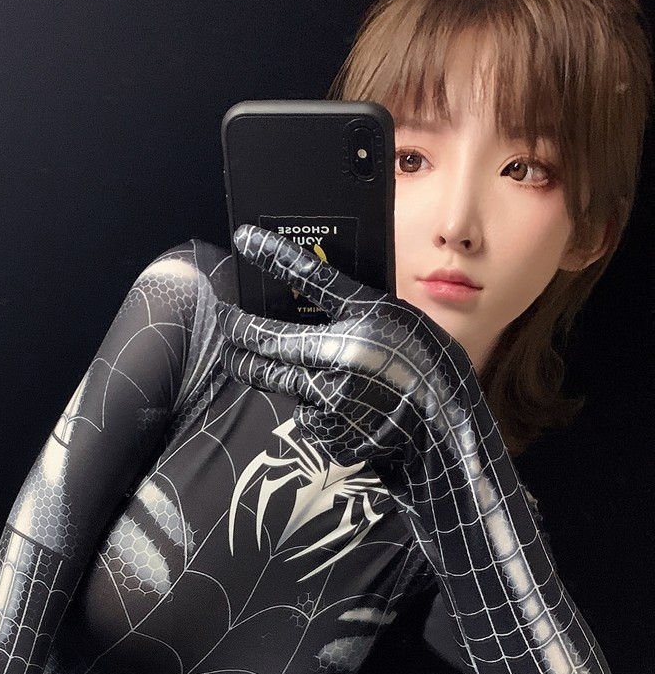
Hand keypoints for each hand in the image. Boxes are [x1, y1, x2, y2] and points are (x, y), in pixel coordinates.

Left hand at [219, 225, 479, 471]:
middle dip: (239, 339)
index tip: (244, 239)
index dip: (274, 257)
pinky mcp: (327, 433)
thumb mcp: (396, 323)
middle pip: (266, 347)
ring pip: (286, 384)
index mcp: (361, 323)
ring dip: (288, 378)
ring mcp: (328, 401)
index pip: (309, 279)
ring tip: (326, 378)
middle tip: (228, 329)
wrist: (445, 429)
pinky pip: (308, 416)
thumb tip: (311, 302)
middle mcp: (338, 360)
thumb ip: (353, 313)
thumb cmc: (427, 368)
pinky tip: (348, 408)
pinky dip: (317, 409)